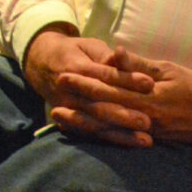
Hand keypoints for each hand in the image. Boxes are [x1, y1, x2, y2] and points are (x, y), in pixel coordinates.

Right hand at [24, 28, 154, 145]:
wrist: (40, 62)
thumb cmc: (74, 52)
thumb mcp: (88, 47)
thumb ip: (106, 55)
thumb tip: (122, 56)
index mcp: (74, 67)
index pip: (103, 75)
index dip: (127, 79)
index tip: (150, 83)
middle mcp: (68, 89)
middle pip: (97, 104)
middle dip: (123, 113)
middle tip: (148, 121)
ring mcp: (66, 106)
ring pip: (95, 122)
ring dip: (120, 132)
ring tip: (146, 140)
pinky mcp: (67, 119)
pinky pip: (91, 132)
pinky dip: (111, 139)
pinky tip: (131, 144)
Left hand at [51, 48, 191, 145]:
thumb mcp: (167, 70)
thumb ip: (138, 66)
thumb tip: (116, 52)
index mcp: (149, 95)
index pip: (111, 87)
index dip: (87, 81)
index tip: (65, 73)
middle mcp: (145, 115)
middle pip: (105, 107)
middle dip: (78, 98)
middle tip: (54, 90)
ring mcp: (146, 130)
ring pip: (108, 126)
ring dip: (81, 120)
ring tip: (57, 114)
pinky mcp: (149, 139)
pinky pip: (118, 137)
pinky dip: (97, 133)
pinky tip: (79, 130)